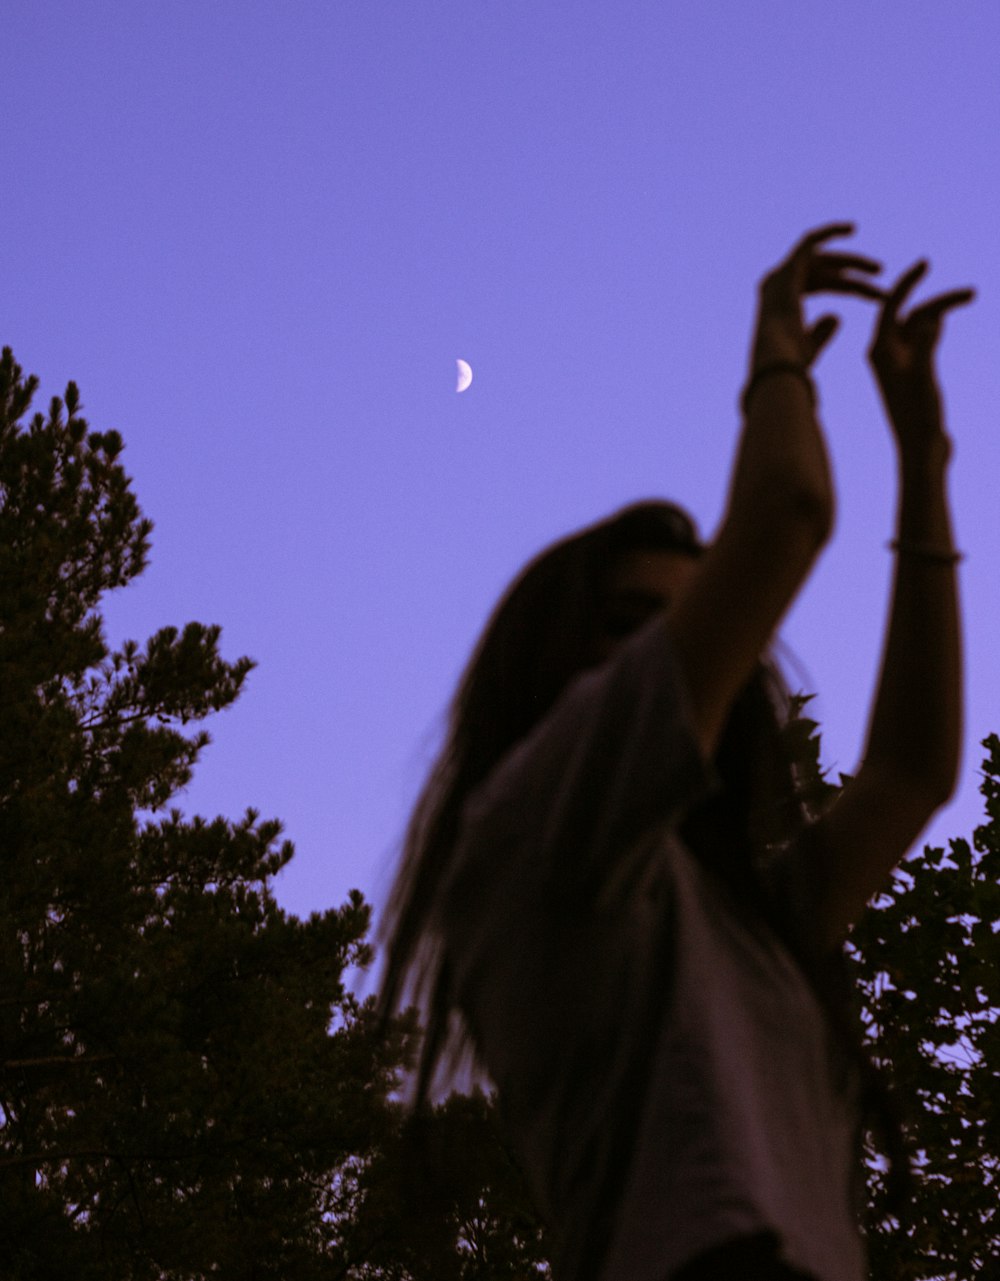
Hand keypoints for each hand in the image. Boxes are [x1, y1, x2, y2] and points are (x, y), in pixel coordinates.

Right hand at [751, 222, 883, 372]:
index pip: (824, 286)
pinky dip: (829, 231)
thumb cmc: (792, 361)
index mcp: (785, 304)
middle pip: (825, 270)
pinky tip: (852, 228)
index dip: (852, 288)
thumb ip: (822, 332)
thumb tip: (837, 316)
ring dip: (851, 260)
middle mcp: (781, 286)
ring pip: (823, 258)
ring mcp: (782, 275)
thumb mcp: (811, 346)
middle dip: (855, 271)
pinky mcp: (788, 266)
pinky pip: (810, 241)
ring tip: (878, 268)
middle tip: (882, 272)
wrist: (779, 355)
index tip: (879, 295)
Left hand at [868, 260, 974, 460]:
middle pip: (909, 313)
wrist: (922, 449)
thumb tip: (929, 319)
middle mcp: (885, 355)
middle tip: (971, 293)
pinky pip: (922, 339)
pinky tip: (948, 318)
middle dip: (937, 300)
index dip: (907, 282)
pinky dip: (936, 325)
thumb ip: (925, 345)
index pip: (890, 306)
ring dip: (941, 310)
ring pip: (919, 326)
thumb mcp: (923, 376)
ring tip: (971, 297)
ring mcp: (899, 364)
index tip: (926, 262)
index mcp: (879, 352)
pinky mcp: (913, 373)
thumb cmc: (919, 416)